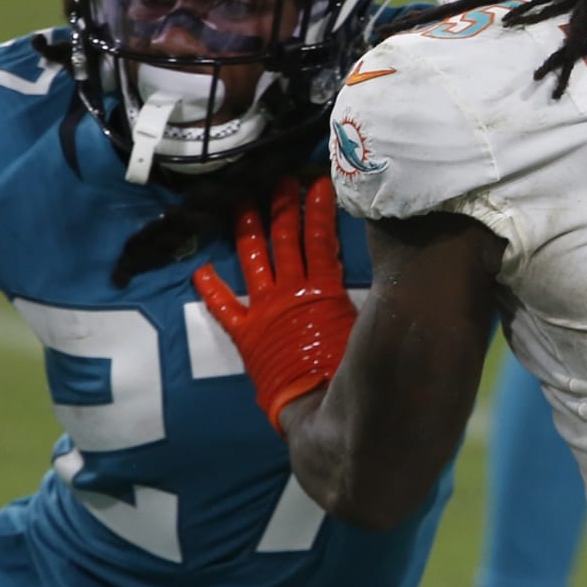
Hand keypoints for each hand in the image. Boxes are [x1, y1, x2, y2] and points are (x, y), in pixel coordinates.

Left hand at [194, 175, 356, 431]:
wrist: (316, 406)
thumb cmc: (346, 369)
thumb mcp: (362, 326)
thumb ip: (363, 298)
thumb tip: (385, 276)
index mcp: (322, 289)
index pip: (321, 238)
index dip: (319, 209)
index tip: (318, 182)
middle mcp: (290, 292)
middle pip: (286, 240)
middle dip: (283, 207)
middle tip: (279, 180)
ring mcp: (264, 311)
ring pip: (254, 260)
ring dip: (248, 229)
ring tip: (242, 203)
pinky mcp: (246, 334)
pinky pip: (224, 308)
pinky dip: (212, 288)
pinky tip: (201, 269)